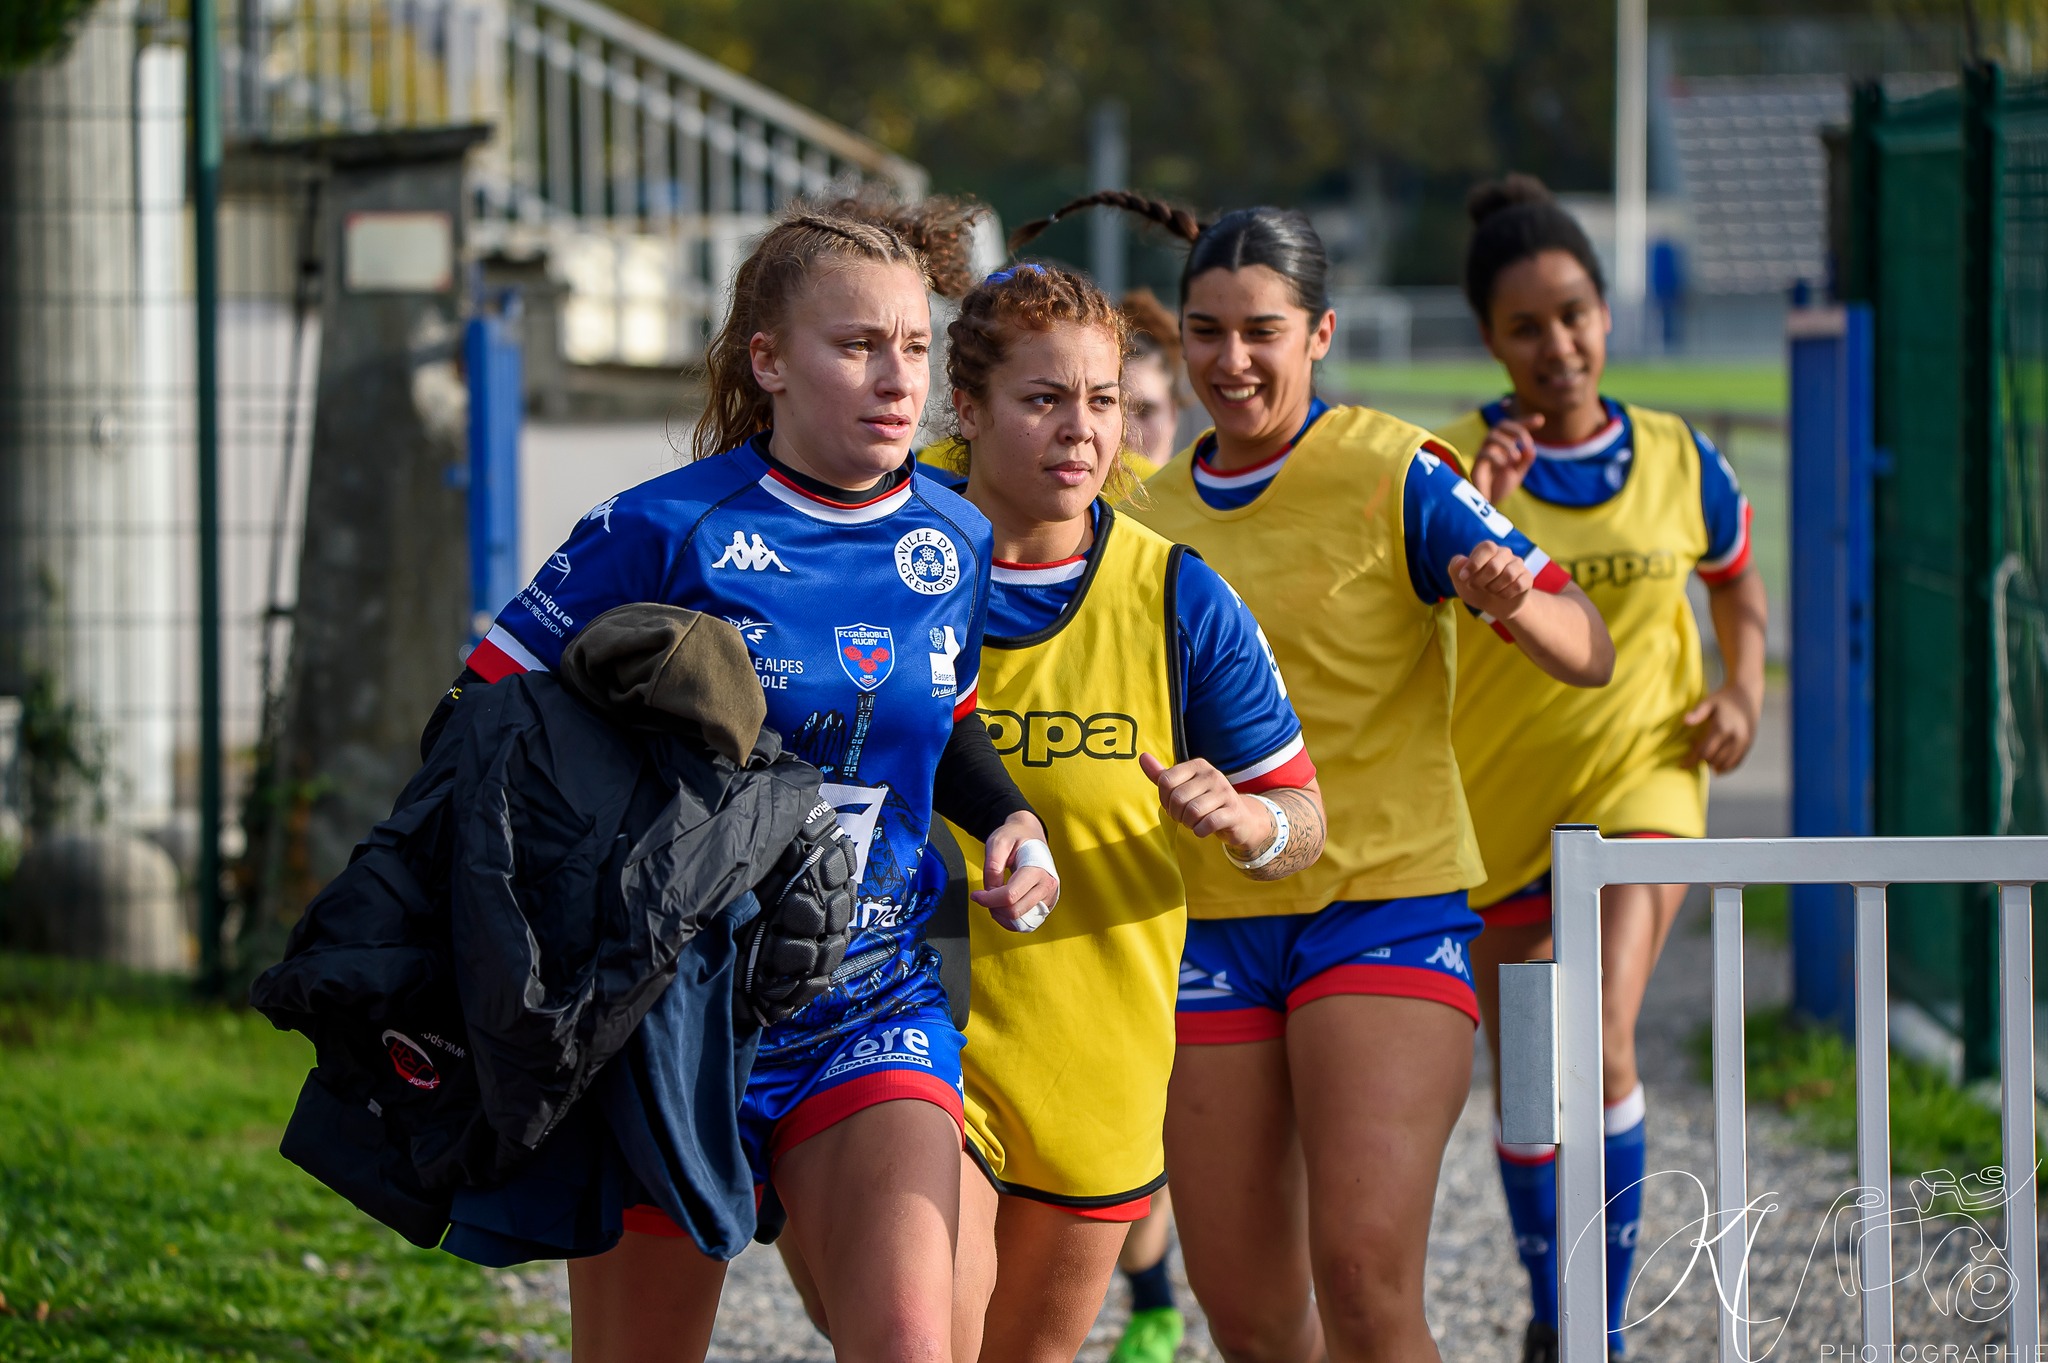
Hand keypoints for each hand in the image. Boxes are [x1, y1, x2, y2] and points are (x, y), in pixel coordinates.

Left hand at [971, 810, 1058, 929]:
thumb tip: (990, 892)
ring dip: (1002, 916)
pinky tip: (1003, 906)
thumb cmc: (1014, 836)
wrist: (1031, 834)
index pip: (1010, 896)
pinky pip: (1027, 923)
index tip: (975, 894)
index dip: (988, 899)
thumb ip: (992, 868)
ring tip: (994, 900)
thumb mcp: (997, 843)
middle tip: (984, 896)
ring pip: (1021, 922)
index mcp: (1037, 869)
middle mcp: (1048, 886)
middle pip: (1015, 912)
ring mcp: (1049, 897)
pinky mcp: (1047, 905)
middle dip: (994, 908)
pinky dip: (1011, 920)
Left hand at [1138, 753, 1274, 856]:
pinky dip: (1200, 831)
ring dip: (1188, 823)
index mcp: (1198, 765)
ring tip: (1193, 822)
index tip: (1172, 805)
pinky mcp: (1233, 811)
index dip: (1163, 798)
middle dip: (1175, 814)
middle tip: (1183, 817)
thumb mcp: (1183, 786)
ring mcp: (1225, 792)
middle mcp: (1213, 774)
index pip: (1165, 780)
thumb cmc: (1205, 801)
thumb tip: (1142, 757)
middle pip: (1177, 797)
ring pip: (1192, 811)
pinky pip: (1207, 823)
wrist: (1239, 818)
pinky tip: (1203, 829)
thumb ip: (1161, 775)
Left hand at [1448, 540, 1535, 621]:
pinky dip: (1506, 594)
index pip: (1487, 547)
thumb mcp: (1459, 580)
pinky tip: (1502, 595)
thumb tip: (1462, 561)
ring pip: (1508, 575)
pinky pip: (1519, 585)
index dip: (1474, 563)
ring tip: (1490, 590)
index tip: (1463, 577)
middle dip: (1481, 581)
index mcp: (1488, 549)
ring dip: (1494, 588)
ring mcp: (1518, 564)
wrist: (1493, 606)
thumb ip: (1455, 567)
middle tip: (1476, 586)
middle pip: (1494, 565)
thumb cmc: (1475, 588)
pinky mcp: (1527, 577)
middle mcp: (1504, 553)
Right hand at [1471, 412, 1541, 502]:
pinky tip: (1505, 466)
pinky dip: (1498, 457)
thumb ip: (1525, 461)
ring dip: (1508, 444)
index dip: (1526, 421)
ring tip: (1516, 458)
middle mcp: (1493, 446)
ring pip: (1492, 436)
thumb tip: (1530, 450)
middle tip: (1528, 444)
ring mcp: (1484, 454)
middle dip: (1518, 429)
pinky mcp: (1477, 465)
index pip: (1513, 428)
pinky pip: (1485, 453)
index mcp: (1504, 446)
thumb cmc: (1499, 487)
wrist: (1486, 504)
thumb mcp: (1517, 474)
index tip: (1540, 419)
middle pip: (1501, 425)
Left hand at [1683, 686, 1760, 772]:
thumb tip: (1684, 721)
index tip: (1682, 765)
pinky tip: (1717, 767)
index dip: (1691, 760)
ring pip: (1725, 764)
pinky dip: (1726, 768)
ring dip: (1713, 765)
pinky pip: (1737, 763)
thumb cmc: (1722, 700)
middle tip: (1694, 755)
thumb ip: (1697, 713)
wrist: (1746, 695)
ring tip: (1706, 758)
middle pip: (1713, 759)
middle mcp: (1734, 737)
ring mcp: (1743, 742)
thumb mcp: (1708, 702)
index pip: (1703, 751)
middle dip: (1701, 760)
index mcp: (1721, 728)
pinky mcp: (1749, 745)